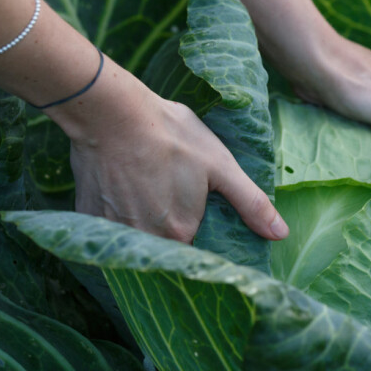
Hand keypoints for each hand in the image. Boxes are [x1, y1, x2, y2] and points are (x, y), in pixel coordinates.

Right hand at [51, 76, 288, 243]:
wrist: (111, 113)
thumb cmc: (171, 135)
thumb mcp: (221, 165)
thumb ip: (251, 203)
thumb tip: (281, 234)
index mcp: (180, 234)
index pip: (196, 257)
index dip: (201, 243)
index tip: (202, 226)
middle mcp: (146, 241)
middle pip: (164, 251)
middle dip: (172, 238)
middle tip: (173, 205)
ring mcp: (113, 231)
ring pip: (136, 241)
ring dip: (144, 229)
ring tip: (149, 199)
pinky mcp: (89, 217)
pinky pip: (108, 231)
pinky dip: (117, 219)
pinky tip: (123, 195)